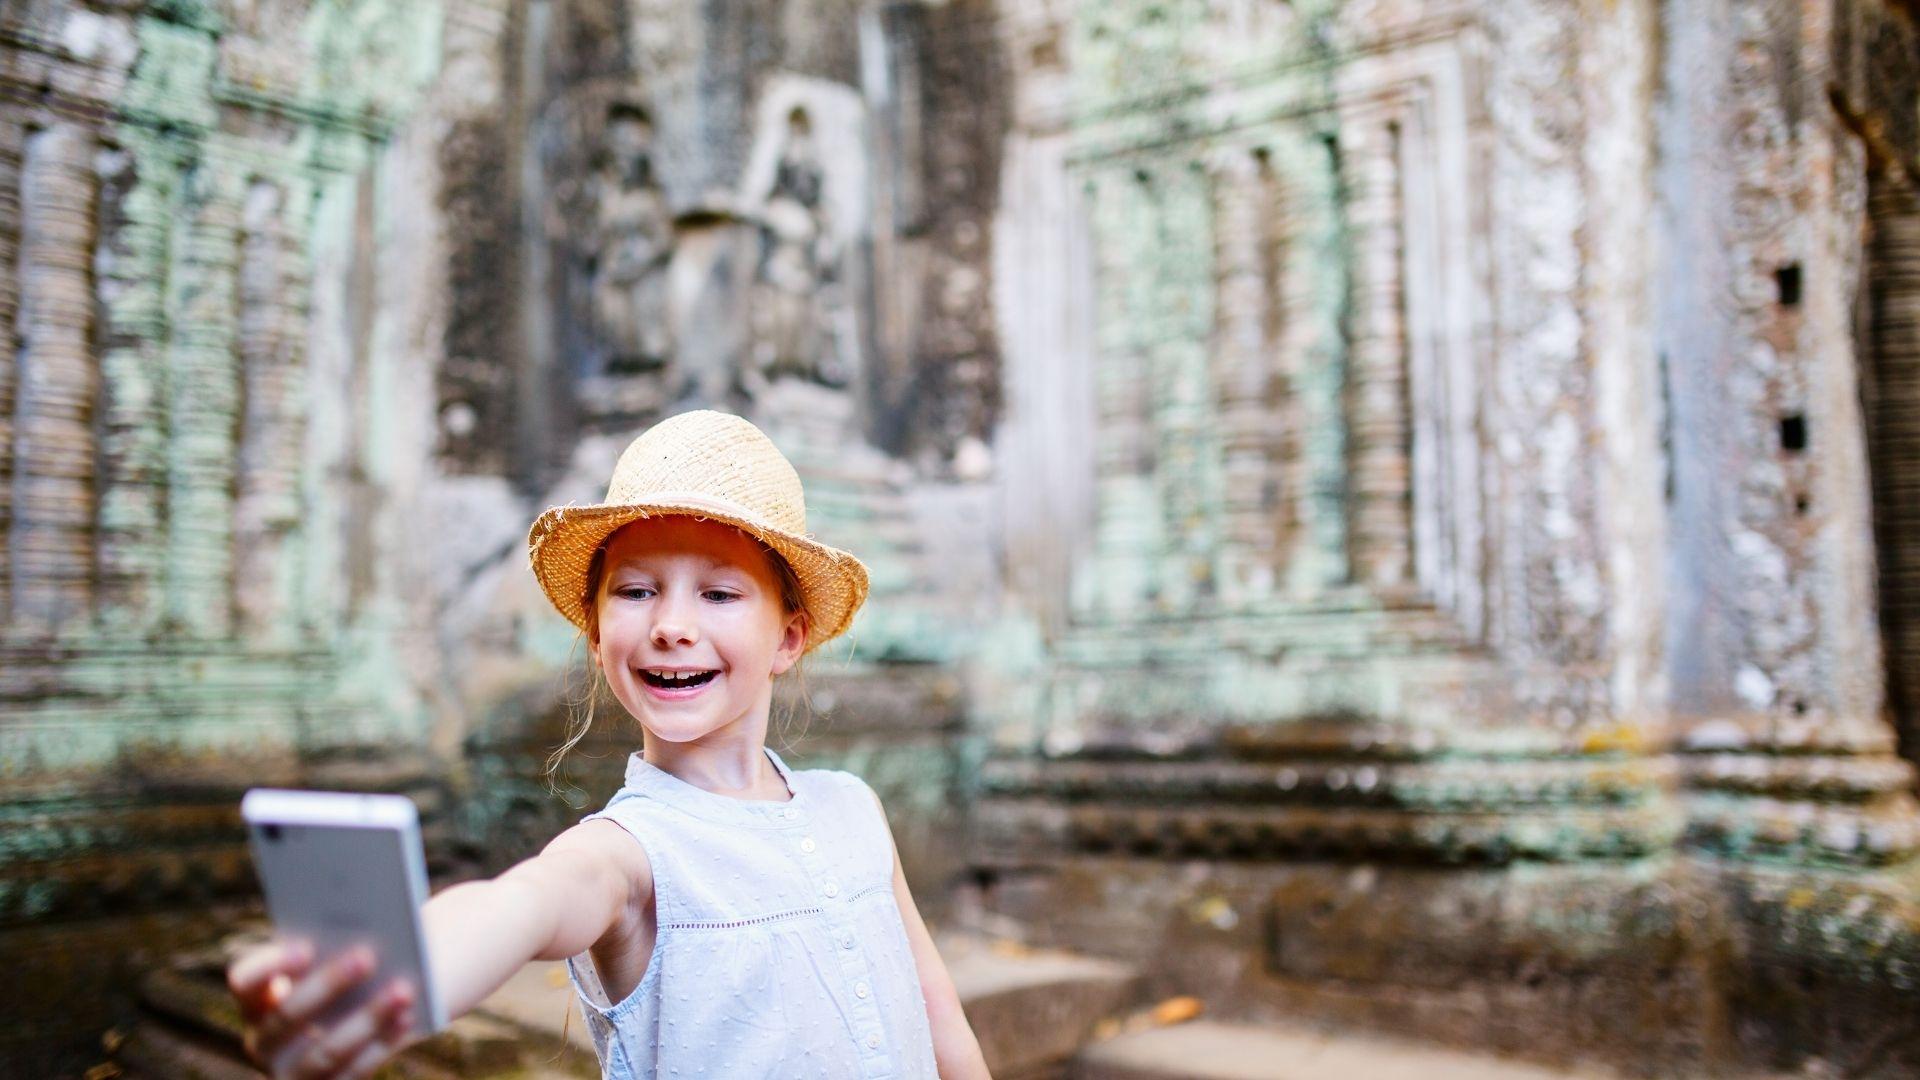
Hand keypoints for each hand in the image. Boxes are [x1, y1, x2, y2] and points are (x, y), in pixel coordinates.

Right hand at [227, 939, 415, 1078]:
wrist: (358, 1022)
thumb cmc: (342, 979)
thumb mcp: (330, 963)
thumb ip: (335, 948)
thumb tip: (366, 933)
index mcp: (255, 1002)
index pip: (243, 981)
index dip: (269, 965)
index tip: (306, 947)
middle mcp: (264, 1042)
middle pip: (287, 1016)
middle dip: (329, 985)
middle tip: (366, 956)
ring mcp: (290, 1074)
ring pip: (324, 1052)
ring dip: (366, 1020)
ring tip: (402, 990)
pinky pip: (352, 1073)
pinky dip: (382, 1045)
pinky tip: (406, 1018)